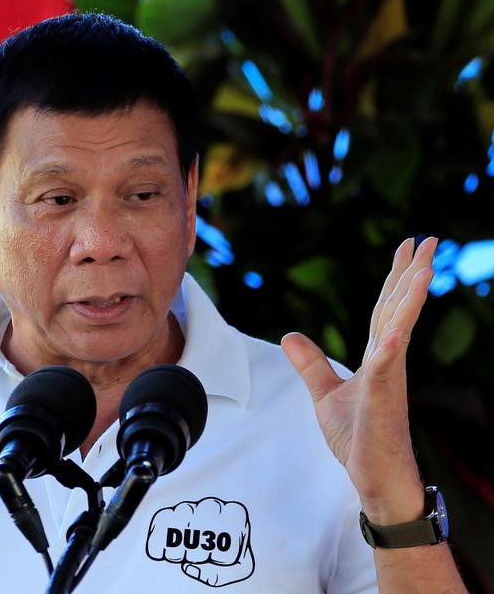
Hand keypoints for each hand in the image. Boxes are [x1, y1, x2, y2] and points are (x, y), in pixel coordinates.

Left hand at [281, 237, 436, 522]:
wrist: (373, 479)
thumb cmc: (358, 439)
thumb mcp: (325, 395)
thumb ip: (311, 364)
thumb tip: (289, 335)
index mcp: (377, 359)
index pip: (384, 310)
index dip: (394, 279)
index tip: (406, 248)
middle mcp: (388, 363)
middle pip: (398, 310)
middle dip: (412, 274)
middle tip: (429, 239)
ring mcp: (389, 381)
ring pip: (400, 330)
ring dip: (411, 299)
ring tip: (425, 266)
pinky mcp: (383, 402)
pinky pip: (387, 370)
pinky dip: (391, 347)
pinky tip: (396, 328)